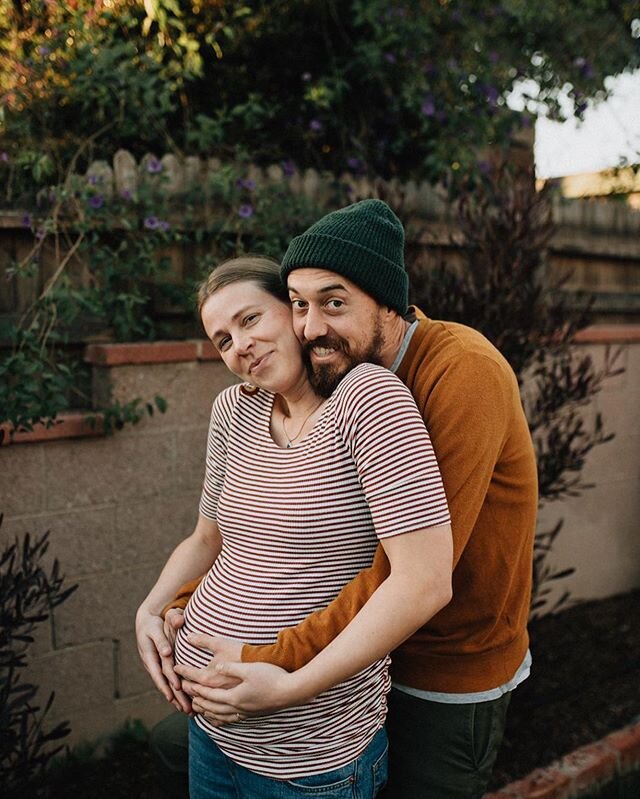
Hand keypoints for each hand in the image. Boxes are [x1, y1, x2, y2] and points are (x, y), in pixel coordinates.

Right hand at [135, 606, 191, 713]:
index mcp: (149, 655)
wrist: (145, 623)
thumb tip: (167, 652)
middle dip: (175, 697)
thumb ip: (162, 638)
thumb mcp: (155, 628)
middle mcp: (152, 665)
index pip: (159, 671)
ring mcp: (155, 668)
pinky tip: (185, 703)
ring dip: (176, 699)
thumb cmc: (153, 624)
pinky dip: (176, 693)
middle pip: (164, 683)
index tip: (178, 690)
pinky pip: (168, 682)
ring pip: (166, 686)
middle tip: (186, 709)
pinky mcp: (160, 668)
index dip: (167, 681)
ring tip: (188, 712)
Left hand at [175, 634, 300, 725]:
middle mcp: (236, 707)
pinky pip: (230, 720)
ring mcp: (244, 712)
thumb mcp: (249, 668)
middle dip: (196, 700)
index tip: (183, 681)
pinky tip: (218, 719)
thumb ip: (231, 667)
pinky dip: (220, 720)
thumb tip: (217, 664)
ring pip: (219, 716)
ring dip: (206, 712)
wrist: (290, 691)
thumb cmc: (271, 676)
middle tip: (185, 694)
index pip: (208, 693)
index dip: (194, 687)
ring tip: (196, 708)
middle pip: (210, 706)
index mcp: (233, 695)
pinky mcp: (251, 714)